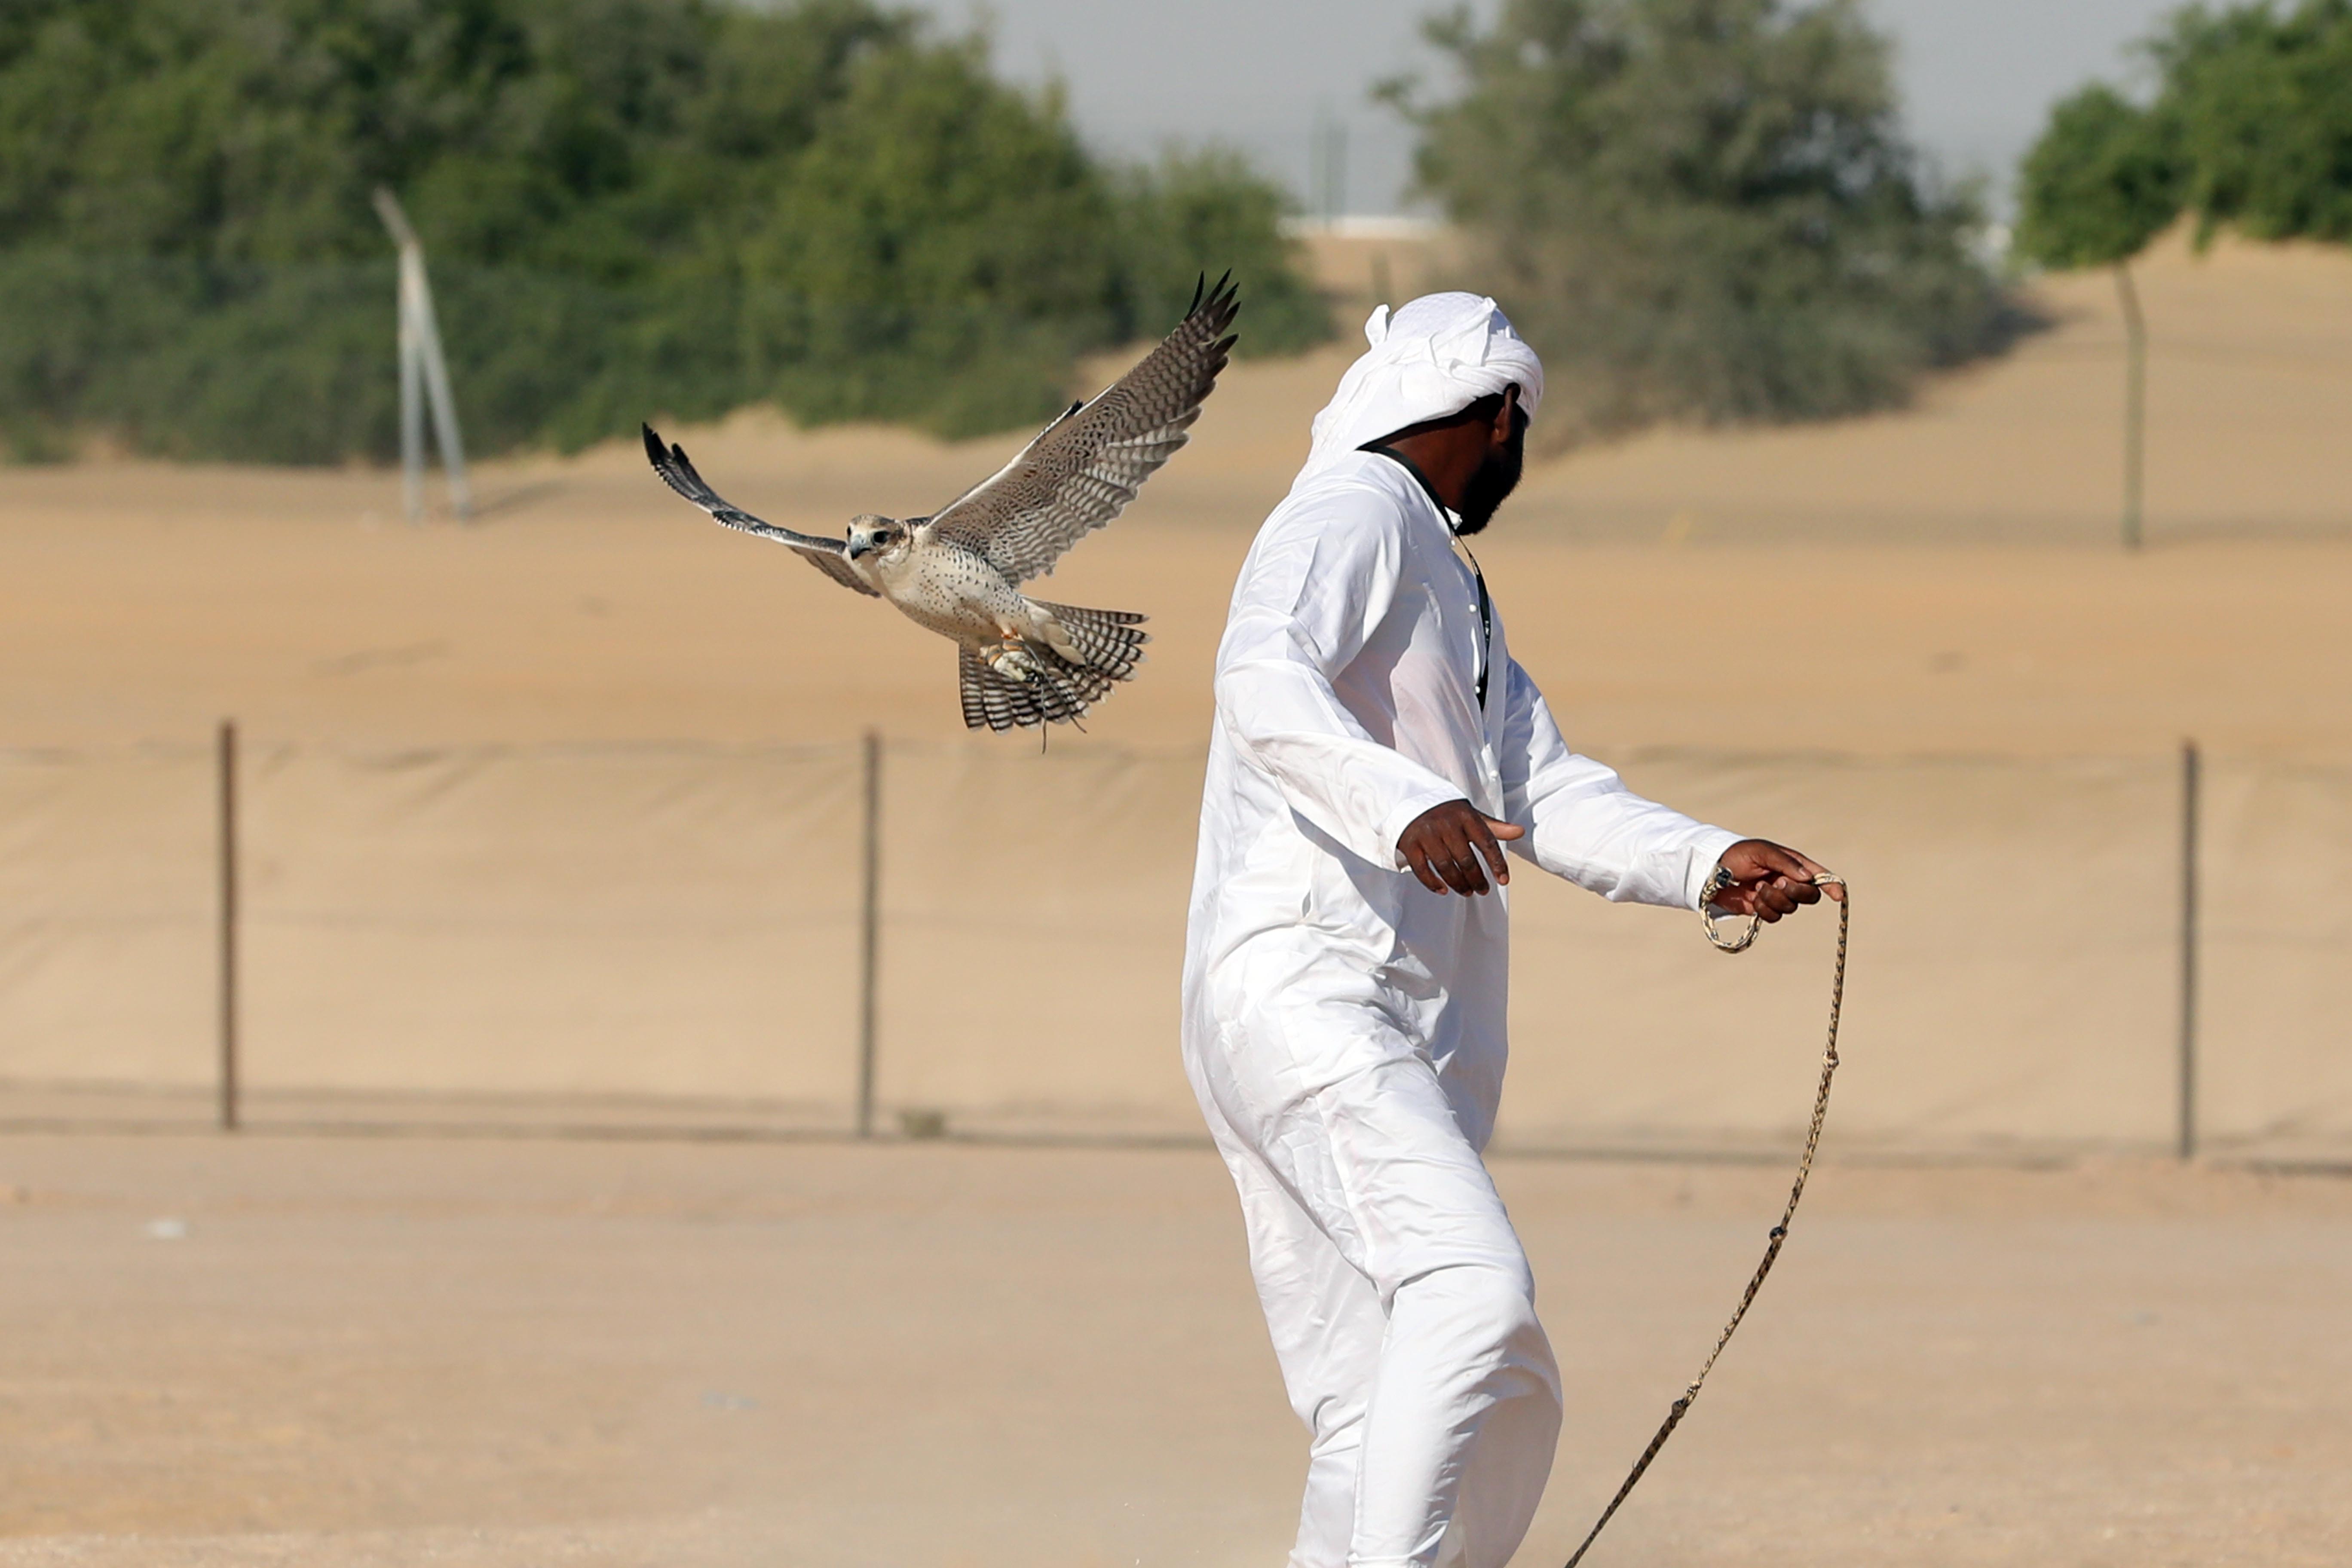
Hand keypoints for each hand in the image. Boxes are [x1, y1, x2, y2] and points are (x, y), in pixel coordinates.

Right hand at [1398, 800, 1523, 895]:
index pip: (1486, 842)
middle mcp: (1445, 823)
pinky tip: (1443, 890)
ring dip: (1458, 884)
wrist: (1410, 798)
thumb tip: (1520, 832)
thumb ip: (1493, 827)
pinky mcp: (1409, 843)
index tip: (1504, 881)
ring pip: (1445, 867)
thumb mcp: (1470, 815)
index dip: (1497, 864)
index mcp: (1465, 815)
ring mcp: (1426, 834)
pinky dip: (1433, 883)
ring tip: (1467, 892)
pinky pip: (1422, 869)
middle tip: (1483, 890)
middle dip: (1477, 879)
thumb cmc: (1447, 811)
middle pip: (1466, 859)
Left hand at [1706, 839, 1842, 922]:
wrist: (1710, 872)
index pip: (1818, 875)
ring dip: (1774, 900)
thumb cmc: (1735, 854)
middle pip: (1809, 895)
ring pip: (1791, 908)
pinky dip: (1764, 910)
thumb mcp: (1761, 852)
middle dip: (1795, 892)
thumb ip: (1785, 863)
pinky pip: (1774, 917)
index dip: (1830, 885)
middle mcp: (1787, 880)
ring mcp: (1776, 896)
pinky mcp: (1763, 909)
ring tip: (1757, 888)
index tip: (1838, 895)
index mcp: (1791, 863)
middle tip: (1777, 883)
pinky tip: (1752, 900)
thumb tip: (1808, 877)